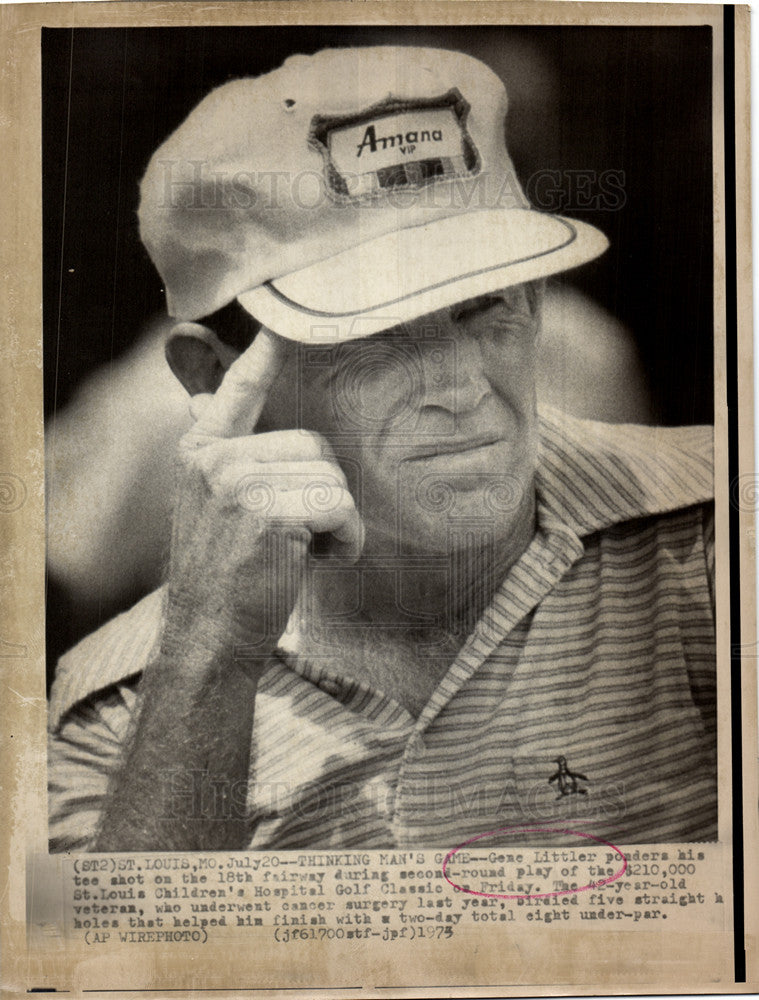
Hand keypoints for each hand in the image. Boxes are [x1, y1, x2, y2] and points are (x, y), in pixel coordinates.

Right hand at [165, 327, 363, 650]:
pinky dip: (345, 540)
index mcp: (202, 450)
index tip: (282, 316)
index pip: (240, 387)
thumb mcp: (218, 504)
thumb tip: (209, 402)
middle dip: (323, 493)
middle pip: (314, 444)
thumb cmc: (228, 571)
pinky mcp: (265, 513)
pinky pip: (339, 506)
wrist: (211, 635)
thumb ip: (228, 452)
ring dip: (336, 521)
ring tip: (300, 550)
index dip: (265, 352)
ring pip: (331, 477)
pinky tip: (316, 562)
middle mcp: (212, 458)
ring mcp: (235, 483)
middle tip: (295, 534)